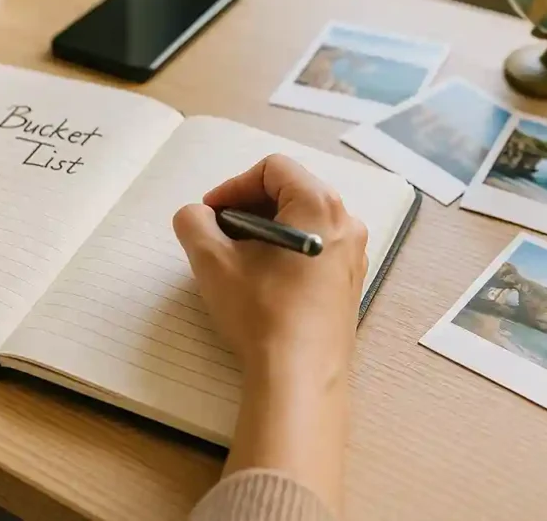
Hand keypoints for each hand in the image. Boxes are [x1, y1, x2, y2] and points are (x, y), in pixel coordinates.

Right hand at [172, 153, 367, 383]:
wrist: (299, 377)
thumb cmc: (262, 314)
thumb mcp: (212, 261)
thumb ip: (194, 223)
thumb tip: (195, 215)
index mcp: (319, 205)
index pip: (273, 169)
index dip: (234, 185)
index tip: (211, 214)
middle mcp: (346, 223)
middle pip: (291, 191)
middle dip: (249, 207)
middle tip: (219, 233)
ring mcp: (353, 255)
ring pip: (302, 221)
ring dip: (265, 230)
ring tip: (236, 259)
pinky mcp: (349, 283)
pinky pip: (315, 248)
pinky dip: (284, 251)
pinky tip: (261, 281)